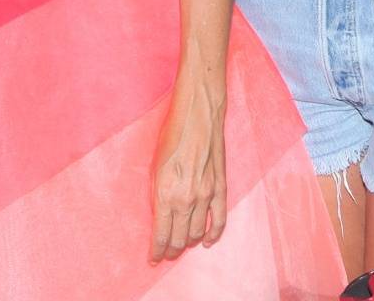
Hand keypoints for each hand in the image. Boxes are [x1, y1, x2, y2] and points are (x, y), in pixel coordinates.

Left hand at [150, 67, 226, 262]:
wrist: (198, 114)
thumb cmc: (172, 134)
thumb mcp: (154, 164)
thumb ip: (157, 193)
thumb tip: (159, 214)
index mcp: (166, 192)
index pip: (161, 234)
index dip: (157, 250)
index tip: (153, 258)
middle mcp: (186, 198)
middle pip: (180, 238)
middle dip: (171, 250)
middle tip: (166, 254)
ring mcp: (206, 195)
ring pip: (197, 233)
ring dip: (188, 243)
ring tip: (181, 246)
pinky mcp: (220, 189)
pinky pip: (219, 221)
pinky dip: (213, 235)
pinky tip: (206, 241)